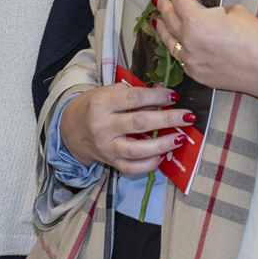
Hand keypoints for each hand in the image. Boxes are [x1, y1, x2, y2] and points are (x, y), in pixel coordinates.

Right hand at [59, 83, 191, 175]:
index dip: (157, 96)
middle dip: (168, 119)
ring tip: (180, 138)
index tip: (175, 96)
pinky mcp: (109, 161)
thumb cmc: (93, 107)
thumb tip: (162, 90)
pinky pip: (131, 168)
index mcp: (101, 103)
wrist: (70, 129)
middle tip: (187, 116)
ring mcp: (106, 147)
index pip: (134, 98)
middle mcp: (102, 126)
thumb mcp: (107, 92)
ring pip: (137, 149)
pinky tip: (162, 156)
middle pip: (140, 122)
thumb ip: (133, 92)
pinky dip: (148, 164)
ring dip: (162, 144)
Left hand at [156, 0, 257, 99]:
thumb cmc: (255, 37)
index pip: (179, 0)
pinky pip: (180, 58)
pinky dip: (177, 48)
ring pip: (169, 41)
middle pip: (169, 18)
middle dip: (165, 7)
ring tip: (159, 21)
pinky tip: (175, 44)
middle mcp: (187, 40)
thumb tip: (211, 13)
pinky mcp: (196, 74)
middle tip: (160, 0)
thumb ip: (216, 10)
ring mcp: (190, 59)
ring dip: (164, 29)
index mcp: (196, 20)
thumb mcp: (236, 11)